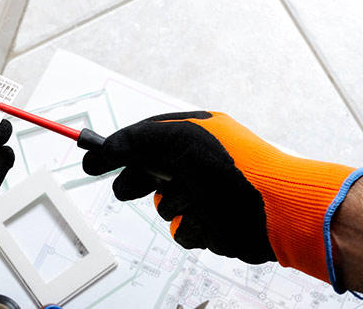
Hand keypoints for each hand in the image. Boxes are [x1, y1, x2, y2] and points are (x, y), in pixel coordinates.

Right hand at [83, 111, 358, 287]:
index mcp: (191, 136)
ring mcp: (201, 196)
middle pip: (146, 174)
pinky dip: (191, 226)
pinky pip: (181, 230)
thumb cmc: (235, 167)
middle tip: (129, 188)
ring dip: (174, 205)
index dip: (116, 150)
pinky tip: (210, 218)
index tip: (91, 159)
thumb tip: (102, 149)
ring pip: (162, 206)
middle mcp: (194, 164)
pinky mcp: (208, 225)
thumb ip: (135, 140)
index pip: (142, 140)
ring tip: (196, 199)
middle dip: (136, 182)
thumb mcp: (179, 138)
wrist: (275, 211)